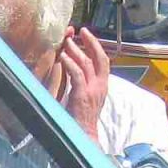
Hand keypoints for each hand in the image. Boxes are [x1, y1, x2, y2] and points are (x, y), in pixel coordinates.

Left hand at [56, 24, 110, 143]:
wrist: (84, 136)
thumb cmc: (81, 119)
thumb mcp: (87, 97)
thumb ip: (83, 83)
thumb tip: (74, 68)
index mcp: (103, 86)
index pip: (104, 61)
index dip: (96, 46)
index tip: (87, 35)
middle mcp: (100, 86)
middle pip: (99, 58)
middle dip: (91, 42)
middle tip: (81, 30)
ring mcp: (92, 90)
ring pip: (87, 63)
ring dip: (76, 50)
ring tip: (67, 41)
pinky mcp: (82, 95)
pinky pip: (77, 75)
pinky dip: (70, 64)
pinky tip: (63, 57)